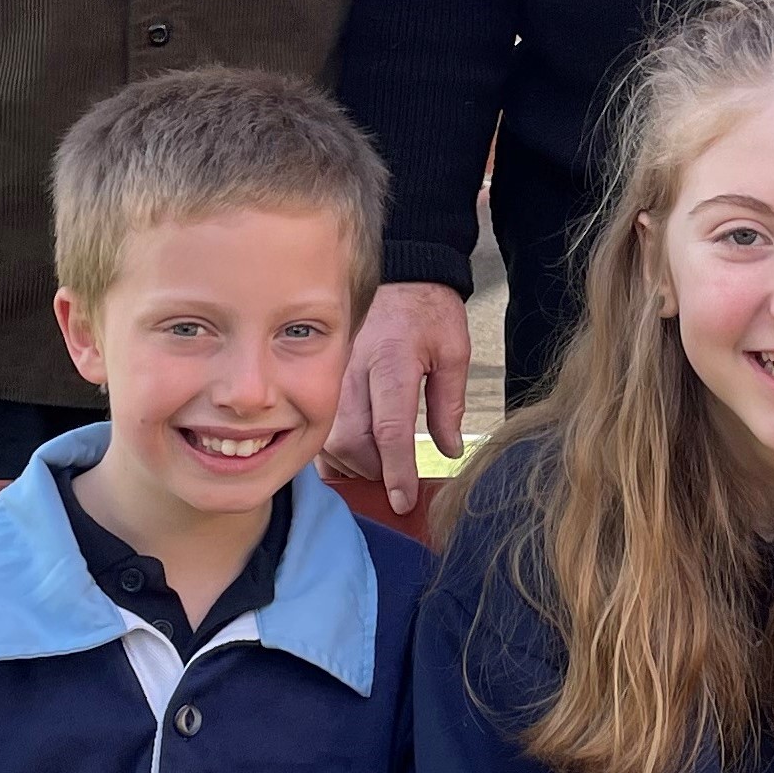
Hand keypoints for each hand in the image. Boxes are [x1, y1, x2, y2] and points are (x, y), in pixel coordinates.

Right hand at [324, 281, 472, 512]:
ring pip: (329, 438)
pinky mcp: (324, 377)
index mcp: (392, 363)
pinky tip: (354, 455)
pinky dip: (333, 450)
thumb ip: (449, 403)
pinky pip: (319, 426)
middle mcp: (354, 370)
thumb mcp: (454, 350)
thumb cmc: (429, 312)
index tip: (403, 499)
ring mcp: (334, 374)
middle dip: (373, 471)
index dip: (396, 471)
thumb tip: (448, 450)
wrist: (400, 273)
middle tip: (397, 480)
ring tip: (378, 468)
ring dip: (352, 464)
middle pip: (351, 441)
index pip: (389, 429)